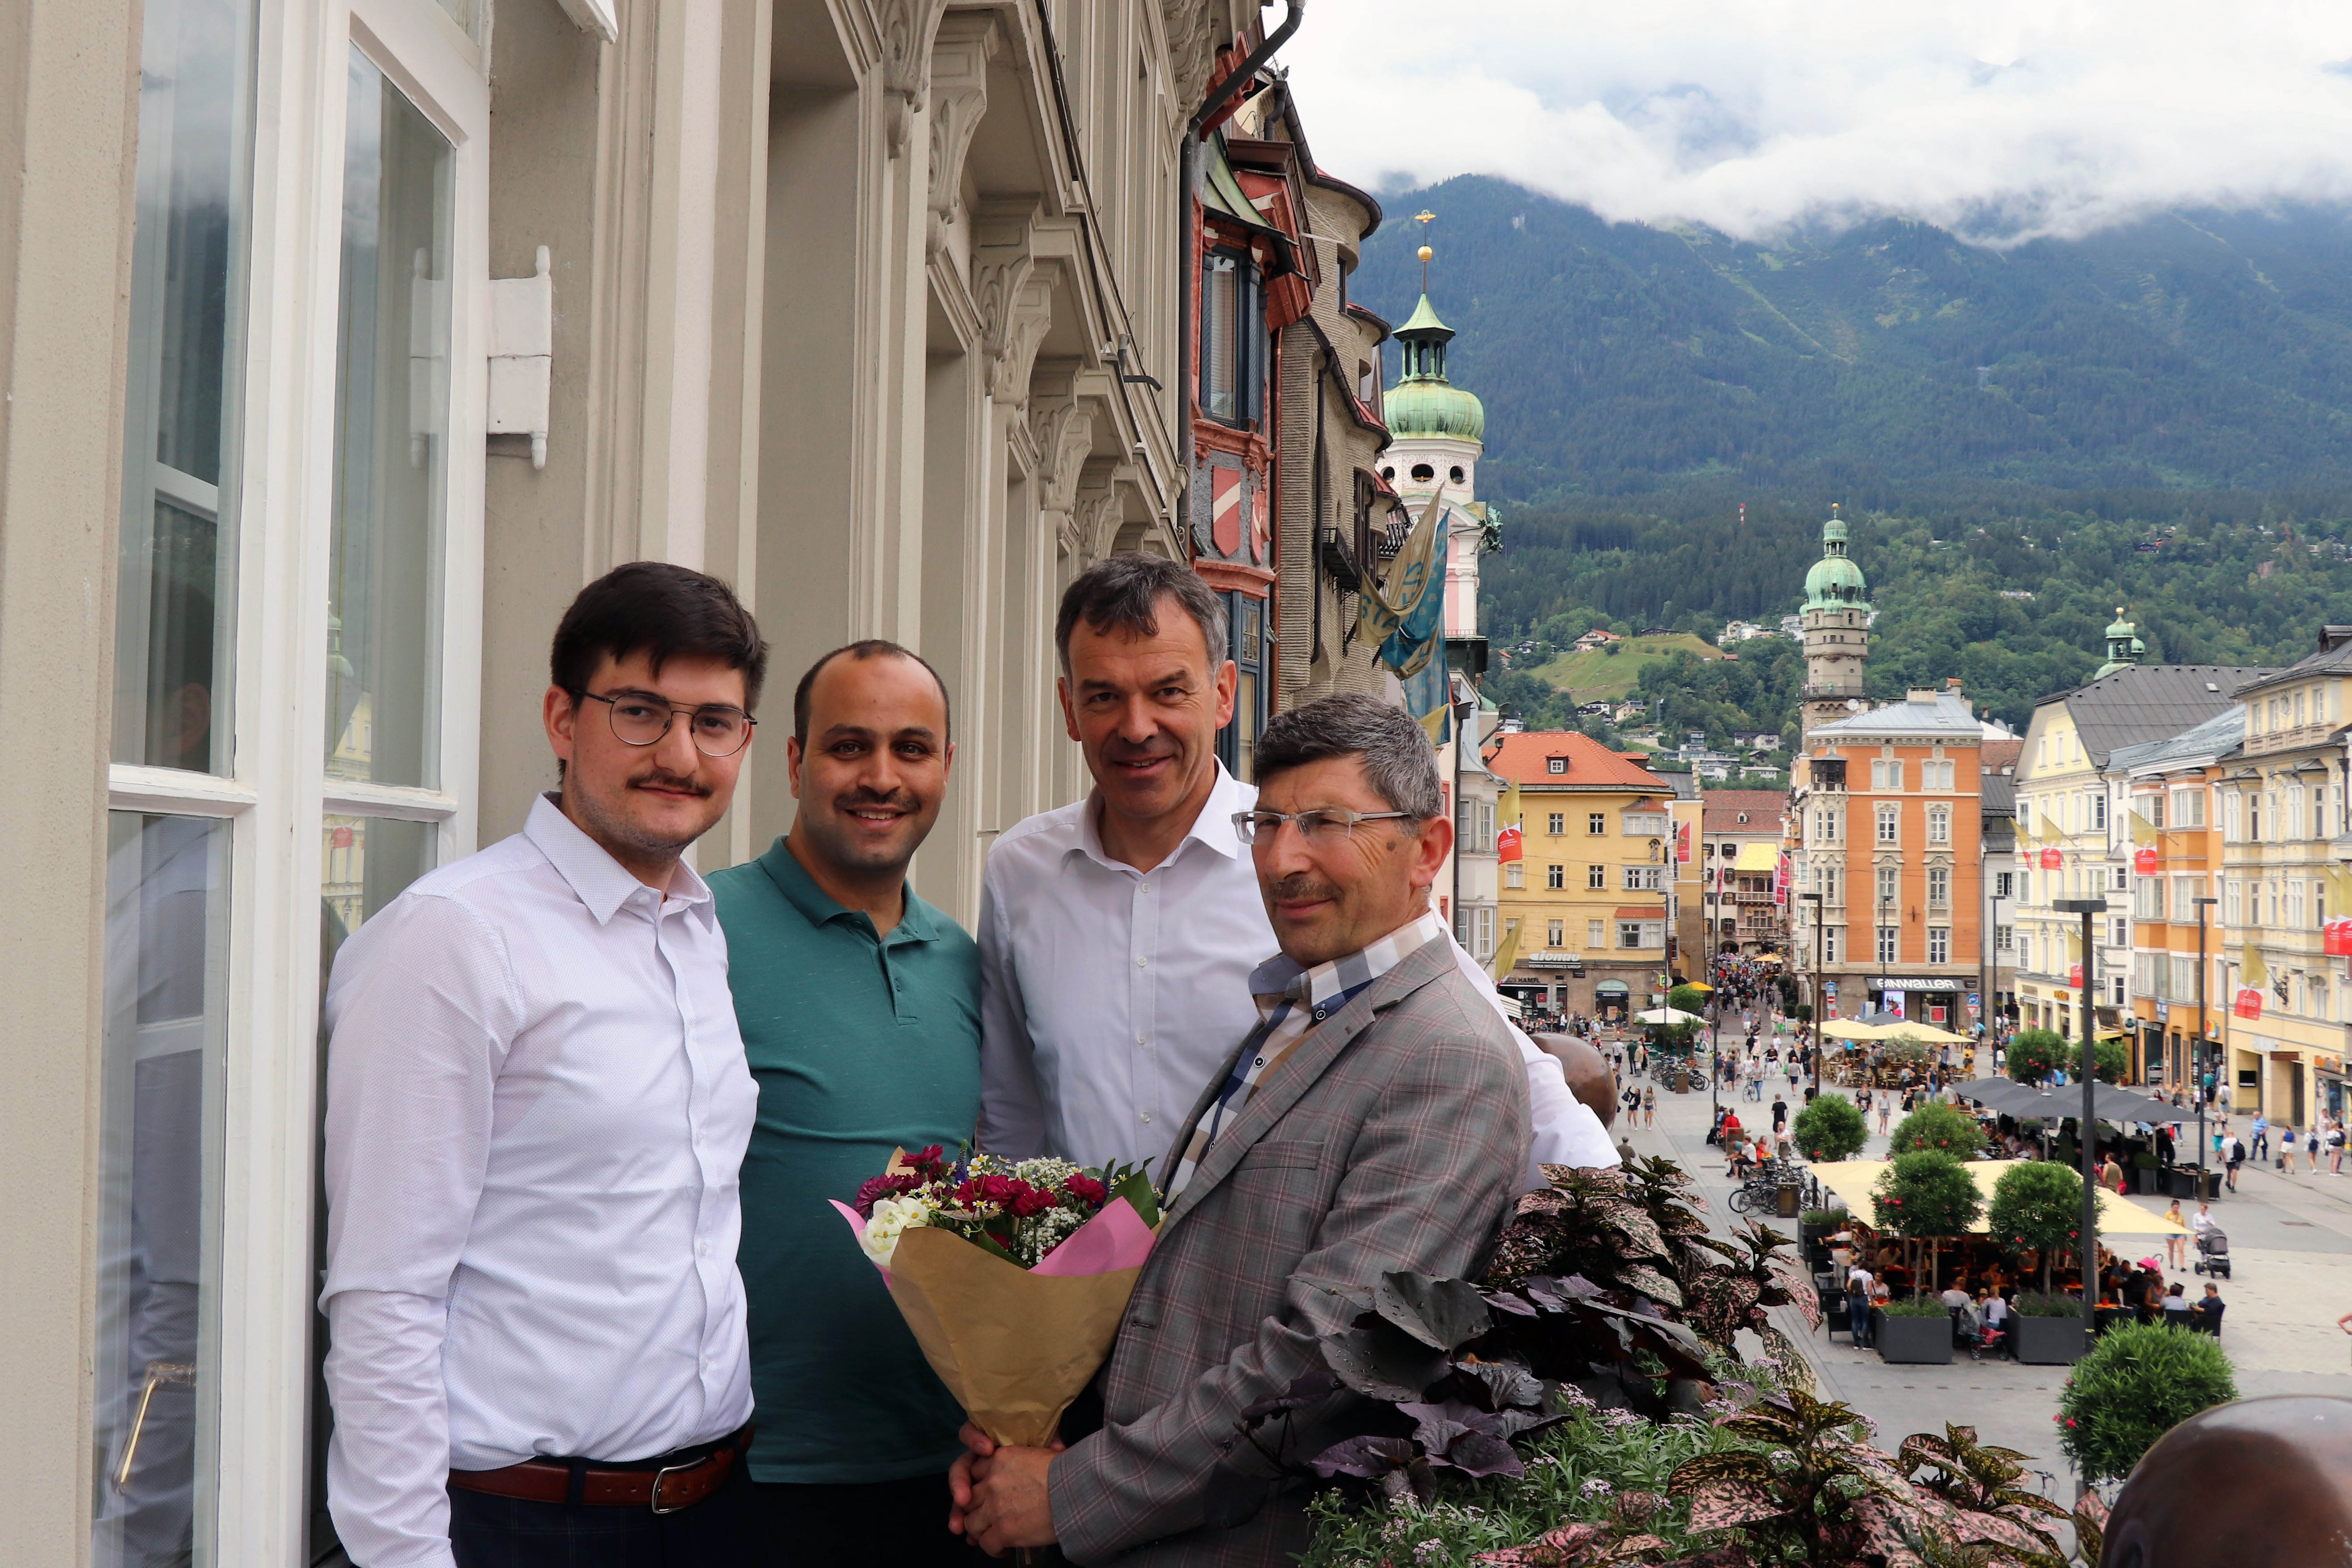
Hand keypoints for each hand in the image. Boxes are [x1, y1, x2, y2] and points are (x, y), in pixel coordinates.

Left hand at [950, 1422, 1060, 1556]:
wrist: (1077, 1493)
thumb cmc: (1067, 1472)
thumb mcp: (1040, 1453)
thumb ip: (1023, 1458)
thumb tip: (1038, 1458)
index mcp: (1000, 1458)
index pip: (973, 1471)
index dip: (978, 1486)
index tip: (986, 1495)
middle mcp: (991, 1481)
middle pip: (969, 1499)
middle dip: (976, 1511)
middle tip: (988, 1520)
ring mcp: (994, 1507)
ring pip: (971, 1524)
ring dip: (981, 1532)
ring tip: (994, 1536)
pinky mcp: (1003, 1531)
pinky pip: (986, 1544)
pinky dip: (994, 1549)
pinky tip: (1005, 1548)